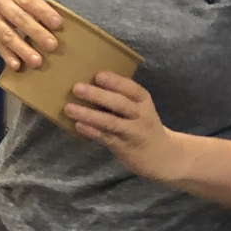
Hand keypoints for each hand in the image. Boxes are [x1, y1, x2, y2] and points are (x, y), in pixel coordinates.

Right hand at [0, 0, 62, 70]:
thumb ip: (23, 6)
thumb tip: (50, 24)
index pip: (29, 0)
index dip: (44, 12)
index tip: (58, 23)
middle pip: (21, 18)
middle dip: (37, 32)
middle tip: (53, 45)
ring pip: (9, 35)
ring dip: (24, 49)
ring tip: (37, 61)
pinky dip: (7, 56)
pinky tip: (16, 65)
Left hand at [66, 73, 181, 181]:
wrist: (161, 155)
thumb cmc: (143, 125)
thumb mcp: (140, 108)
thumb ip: (122, 98)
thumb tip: (90, 83)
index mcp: (144, 101)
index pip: (131, 88)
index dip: (115, 82)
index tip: (98, 75)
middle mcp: (140, 116)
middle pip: (119, 104)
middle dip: (97, 95)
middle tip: (76, 88)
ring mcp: (132, 132)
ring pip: (110, 122)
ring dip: (88, 114)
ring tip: (69, 108)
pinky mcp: (123, 147)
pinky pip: (105, 137)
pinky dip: (91, 131)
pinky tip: (77, 125)